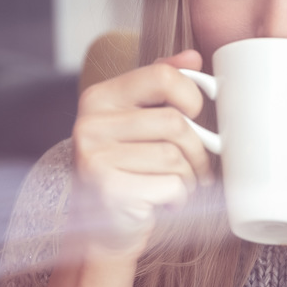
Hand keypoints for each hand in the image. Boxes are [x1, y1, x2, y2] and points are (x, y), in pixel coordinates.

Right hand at [69, 49, 213, 258]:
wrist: (105, 230)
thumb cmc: (130, 172)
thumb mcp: (140, 123)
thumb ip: (161, 87)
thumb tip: (193, 57)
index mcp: (99, 98)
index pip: (162, 76)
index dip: (191, 96)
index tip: (194, 114)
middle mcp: (90, 123)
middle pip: (175, 122)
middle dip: (196, 150)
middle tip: (195, 168)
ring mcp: (95, 157)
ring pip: (175, 156)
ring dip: (188, 178)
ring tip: (176, 187)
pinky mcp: (109, 190)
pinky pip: (171, 185)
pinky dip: (179, 198)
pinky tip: (164, 203)